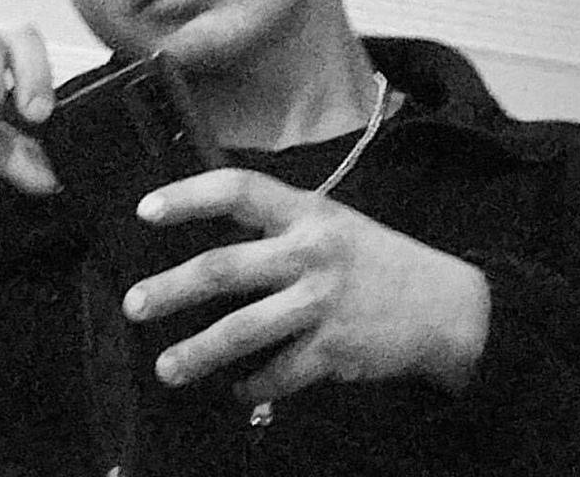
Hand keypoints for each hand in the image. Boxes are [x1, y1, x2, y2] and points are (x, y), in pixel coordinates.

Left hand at [121, 169, 489, 401]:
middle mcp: (309, 252)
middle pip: (224, 267)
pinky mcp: (334, 350)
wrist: (446, 304)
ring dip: (198, 352)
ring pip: (243, 330)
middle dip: (172, 288)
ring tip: (166, 368)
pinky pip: (280, 373)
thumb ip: (281, 226)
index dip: (189, 196)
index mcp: (306, 212)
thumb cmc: (377, 258)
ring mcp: (321, 303)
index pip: (238, 190)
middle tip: (133, 304)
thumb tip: (214, 237)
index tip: (146, 209)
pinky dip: (255, 386)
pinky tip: (240, 390)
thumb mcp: (332, 223)